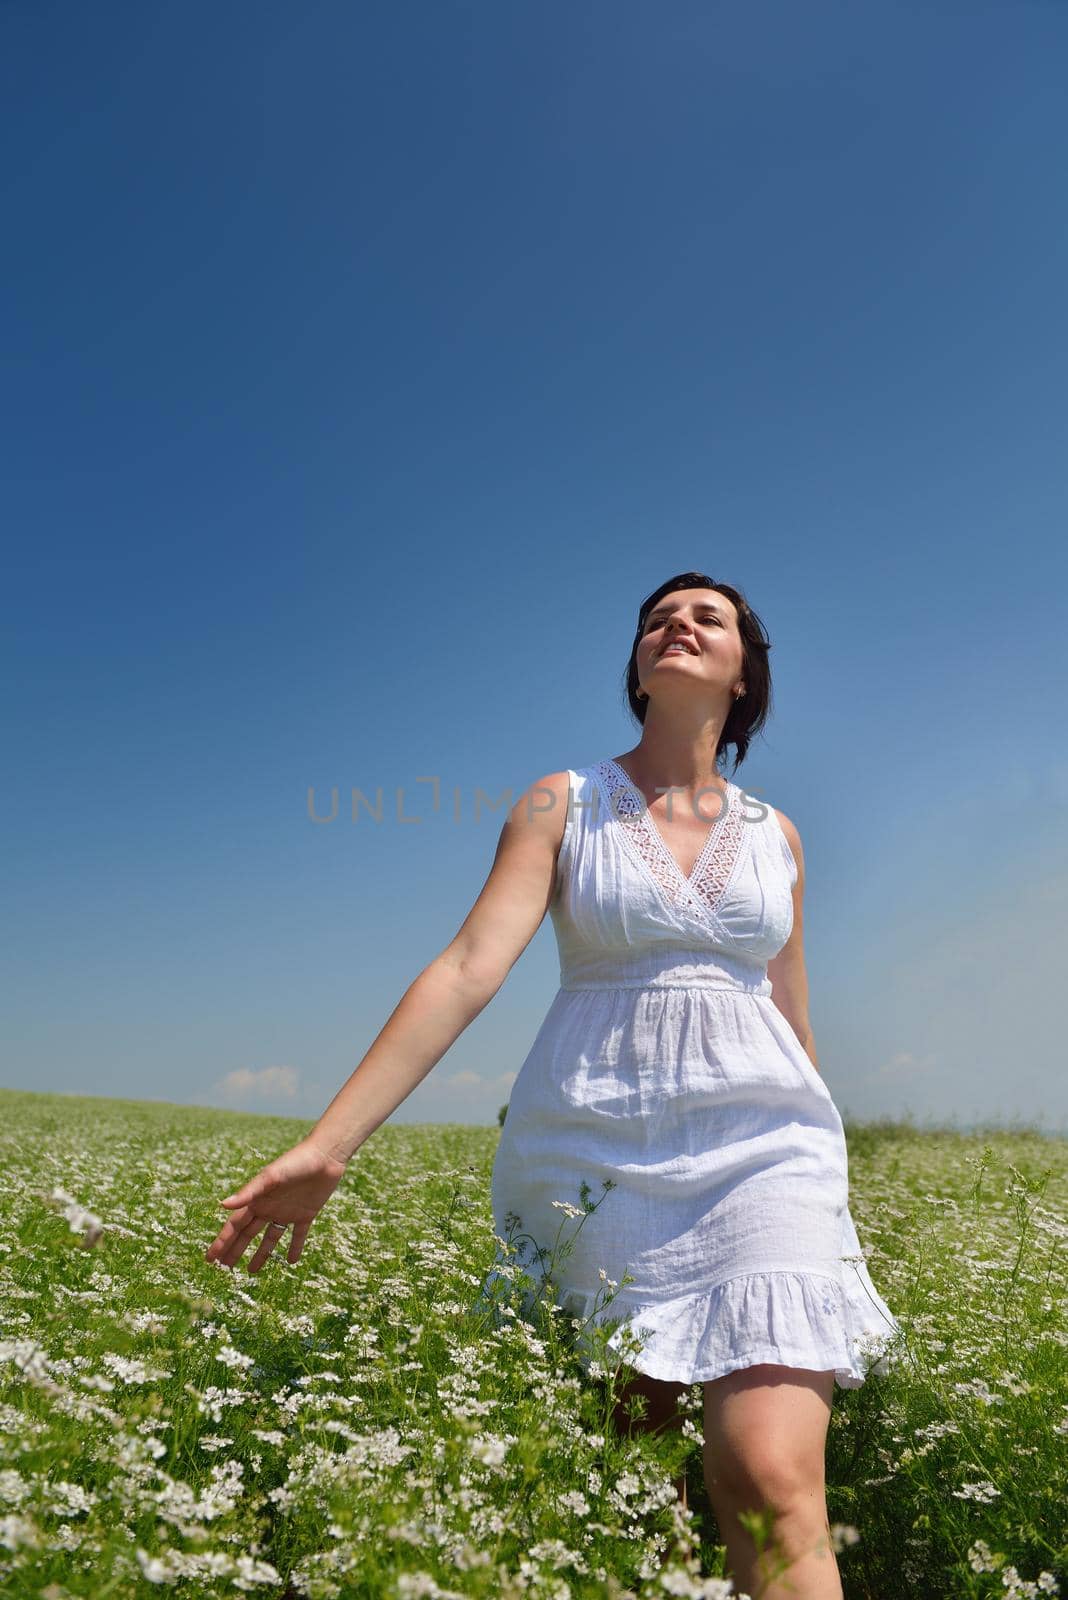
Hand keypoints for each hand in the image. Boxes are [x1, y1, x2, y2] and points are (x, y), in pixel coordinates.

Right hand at [204, 1138, 348, 1272]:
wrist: (325, 1156)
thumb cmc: (296, 1162)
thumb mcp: (271, 1177)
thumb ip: (249, 1192)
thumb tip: (223, 1205)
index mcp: (258, 1200)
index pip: (235, 1225)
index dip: (223, 1241)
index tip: (210, 1259)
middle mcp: (269, 1208)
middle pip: (248, 1234)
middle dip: (236, 1250)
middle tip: (224, 1269)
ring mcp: (287, 1212)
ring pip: (271, 1238)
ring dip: (261, 1254)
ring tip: (251, 1271)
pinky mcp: (306, 1214)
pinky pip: (298, 1235)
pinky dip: (295, 1248)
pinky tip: (291, 1261)